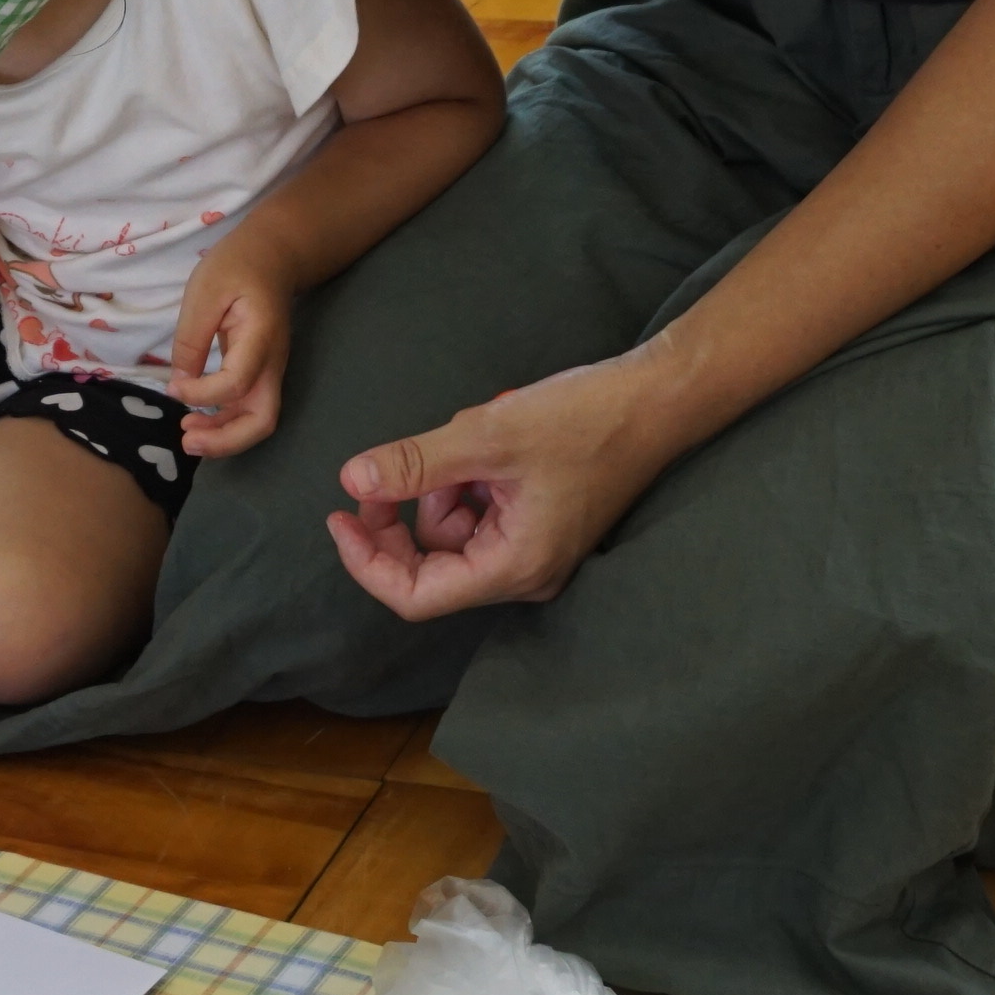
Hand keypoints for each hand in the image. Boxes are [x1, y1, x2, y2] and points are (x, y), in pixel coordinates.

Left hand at [170, 238, 295, 459]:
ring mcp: (269, 370)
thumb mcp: (204, 291)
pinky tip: (197, 420)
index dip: (203, 395)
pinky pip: (248, 408)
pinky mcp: (259, 373)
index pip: (237, 382)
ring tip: (187, 436)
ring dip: (224, 437)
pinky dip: (225, 423)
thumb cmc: (237, 266)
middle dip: (226, 440)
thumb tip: (180, 382)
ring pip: (258, 421)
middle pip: (263, 419)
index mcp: (260, 337)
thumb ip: (191, 337)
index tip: (173, 388)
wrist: (272, 257)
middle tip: (188, 441)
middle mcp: (272, 362)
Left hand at [324, 358, 669, 620]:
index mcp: (514, 567)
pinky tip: (494, 436)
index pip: (417, 596)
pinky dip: (470, 475)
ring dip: (444, 482)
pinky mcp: (539, 522)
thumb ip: (416, 464)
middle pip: (432, 564)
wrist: (655, 398)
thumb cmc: (584, 419)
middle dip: (404, 513)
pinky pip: (479, 509)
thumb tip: (352, 482)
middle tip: (382, 470)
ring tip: (474, 432)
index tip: (338, 517)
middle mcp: (524, 572)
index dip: (368, 563)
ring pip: (452, 528)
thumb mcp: (488, 435)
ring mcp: (534, 548)